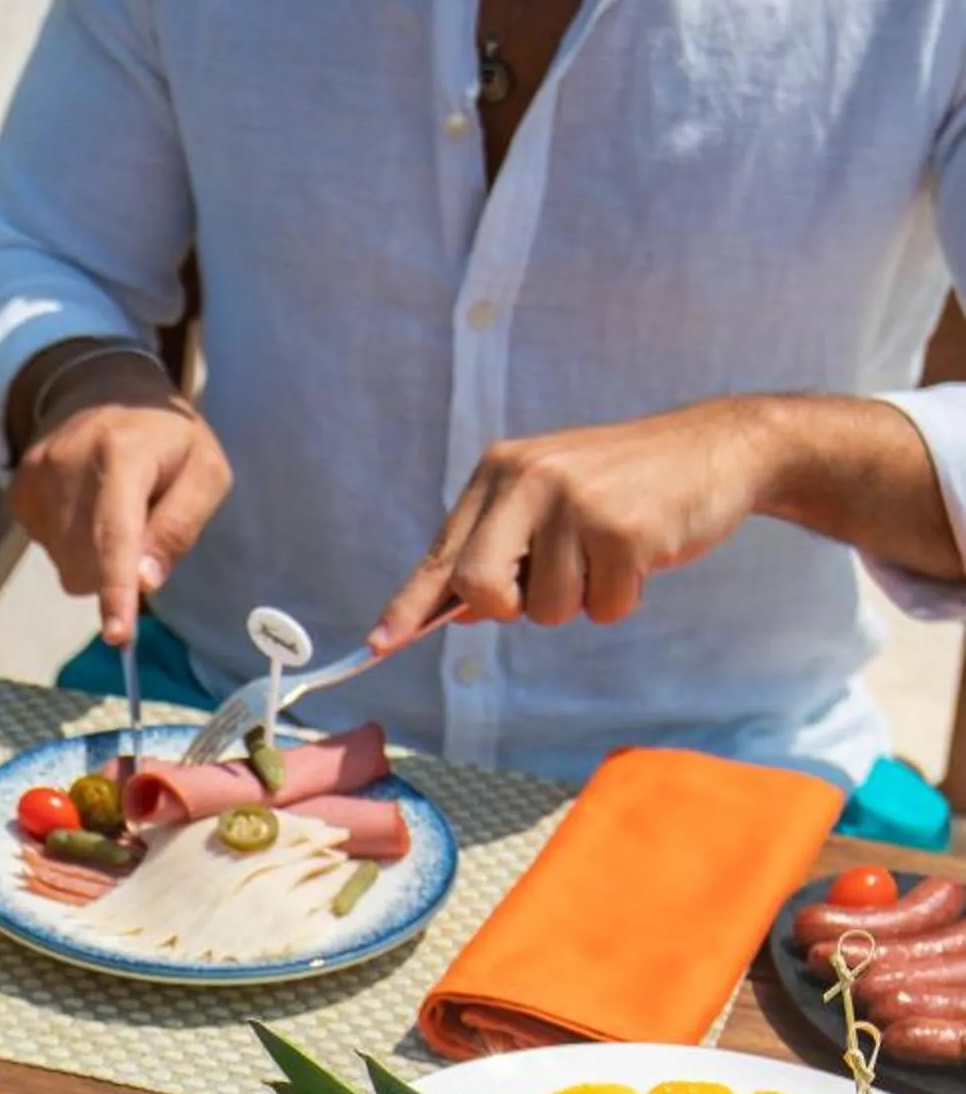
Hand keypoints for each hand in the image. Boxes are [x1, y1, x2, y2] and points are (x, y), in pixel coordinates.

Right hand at [6, 348, 231, 647]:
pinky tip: (84, 504)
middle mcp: (69, 463)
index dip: (117, 588)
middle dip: (119, 570)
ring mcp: (35, 477)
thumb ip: (181, 526)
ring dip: (96, 556)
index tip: (118, 635)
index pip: (117, 532)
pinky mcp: (17, 492)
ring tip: (111, 504)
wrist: (100, 386)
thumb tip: (147, 583)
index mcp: (124, 452)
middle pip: (90, 563)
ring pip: (68, 566)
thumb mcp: (204, 470)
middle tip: (142, 522)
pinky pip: (49, 551)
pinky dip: (72, 542)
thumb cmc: (166, 436)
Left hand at [369, 397, 777, 648]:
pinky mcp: (622, 528)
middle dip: (511, 607)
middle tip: (555, 581)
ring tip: (612, 550)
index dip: (410, 606)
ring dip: (584, 600)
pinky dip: (625, 597)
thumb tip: (452, 612)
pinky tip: (642, 552)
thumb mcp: (551, 504)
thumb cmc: (626, 487)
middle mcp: (528, 478)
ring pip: (547, 609)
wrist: (716, 449)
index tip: (377, 644)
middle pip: (478, 588)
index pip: (442, 555)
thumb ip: (500, 550)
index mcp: (500, 471)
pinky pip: (604, 608)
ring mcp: (575, 500)